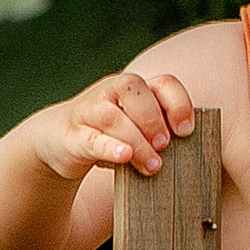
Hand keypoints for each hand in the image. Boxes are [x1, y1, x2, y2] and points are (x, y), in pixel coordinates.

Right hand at [34, 71, 194, 181]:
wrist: (60, 141)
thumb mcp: (138, 130)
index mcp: (135, 89)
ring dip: (136, 141)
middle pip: (133, 90)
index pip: (163, 83)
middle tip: (164, 146)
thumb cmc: (112, 135)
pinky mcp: (71, 135)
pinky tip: (123, 156)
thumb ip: (159, 133)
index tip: (186, 131)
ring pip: (111, 115)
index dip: (179, 104)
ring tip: (152, 166)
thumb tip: (190, 154)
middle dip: (153, 119)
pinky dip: (108, 147)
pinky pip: (90, 138)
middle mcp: (110, 92)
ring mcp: (87, 111)